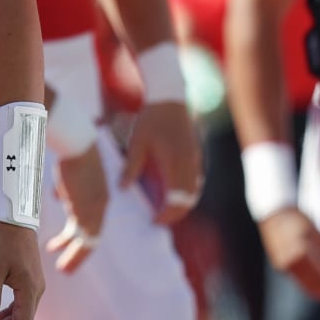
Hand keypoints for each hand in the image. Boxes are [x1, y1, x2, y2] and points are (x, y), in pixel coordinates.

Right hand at [43, 145, 106, 272]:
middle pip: (92, 237)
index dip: (76, 236)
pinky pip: (82, 238)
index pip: (91, 224)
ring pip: (87, 242)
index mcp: (98, 197)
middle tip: (66, 266)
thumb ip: (65, 189)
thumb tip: (57, 197)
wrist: (76, 143)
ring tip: (63, 269)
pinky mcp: (87, 211)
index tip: (62, 244)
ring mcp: (95, 210)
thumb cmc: (70, 153)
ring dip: (74, 257)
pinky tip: (57, 253)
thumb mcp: (69, 175)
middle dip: (77, 253)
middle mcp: (100, 206)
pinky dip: (71, 249)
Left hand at [120, 101, 202, 223]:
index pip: (176, 199)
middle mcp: (188, 164)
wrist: (169, 98)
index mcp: (174, 163)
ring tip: (167, 211)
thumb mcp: (137, 141)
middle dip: (176, 213)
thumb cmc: (151, 118)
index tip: (155, 221)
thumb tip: (123, 188)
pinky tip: (176, 194)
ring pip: (195, 191)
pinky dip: (188, 192)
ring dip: (183, 204)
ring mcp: (195, 159)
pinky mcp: (196, 154)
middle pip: (188, 199)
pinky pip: (196, 180)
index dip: (167, 214)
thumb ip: (131, 166)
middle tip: (161, 221)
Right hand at [258, 207, 319, 302]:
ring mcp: (284, 267)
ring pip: (308, 286)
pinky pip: (301, 282)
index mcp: (301, 252)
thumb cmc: (298, 219)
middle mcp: (290, 263)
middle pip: (315, 286)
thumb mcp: (316, 234)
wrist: (273, 213)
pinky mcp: (282, 268)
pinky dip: (314, 287)